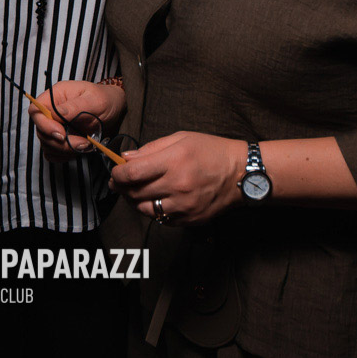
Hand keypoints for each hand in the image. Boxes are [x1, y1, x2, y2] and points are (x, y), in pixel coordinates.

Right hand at [29, 80, 124, 162]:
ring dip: (65, 150)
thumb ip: (74, 107)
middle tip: (82, 142)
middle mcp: (52, 111)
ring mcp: (55, 126)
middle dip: (60, 142)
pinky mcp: (61, 140)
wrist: (116, 110)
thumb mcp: (94, 101)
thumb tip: (54, 113)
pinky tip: (79, 150)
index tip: (62, 134)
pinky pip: (53, 153)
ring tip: (86, 145)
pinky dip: (64, 156)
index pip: (36, 111)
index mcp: (56, 96)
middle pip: (41, 131)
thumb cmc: (106, 100)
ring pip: (46, 144)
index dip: (44, 125)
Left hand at [107, 131, 245, 225]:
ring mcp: (184, 205)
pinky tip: (154, 200)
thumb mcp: (181, 138)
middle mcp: (178, 185)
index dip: (118, 174)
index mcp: (174, 161)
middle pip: (136, 192)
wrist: (241, 174)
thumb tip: (126, 158)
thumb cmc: (211, 151)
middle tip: (118, 182)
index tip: (115, 171)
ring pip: (146, 209)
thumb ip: (151, 149)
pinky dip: (153, 211)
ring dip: (134, 201)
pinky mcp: (190, 219)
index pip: (133, 173)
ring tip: (132, 192)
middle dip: (121, 187)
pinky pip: (162, 219)